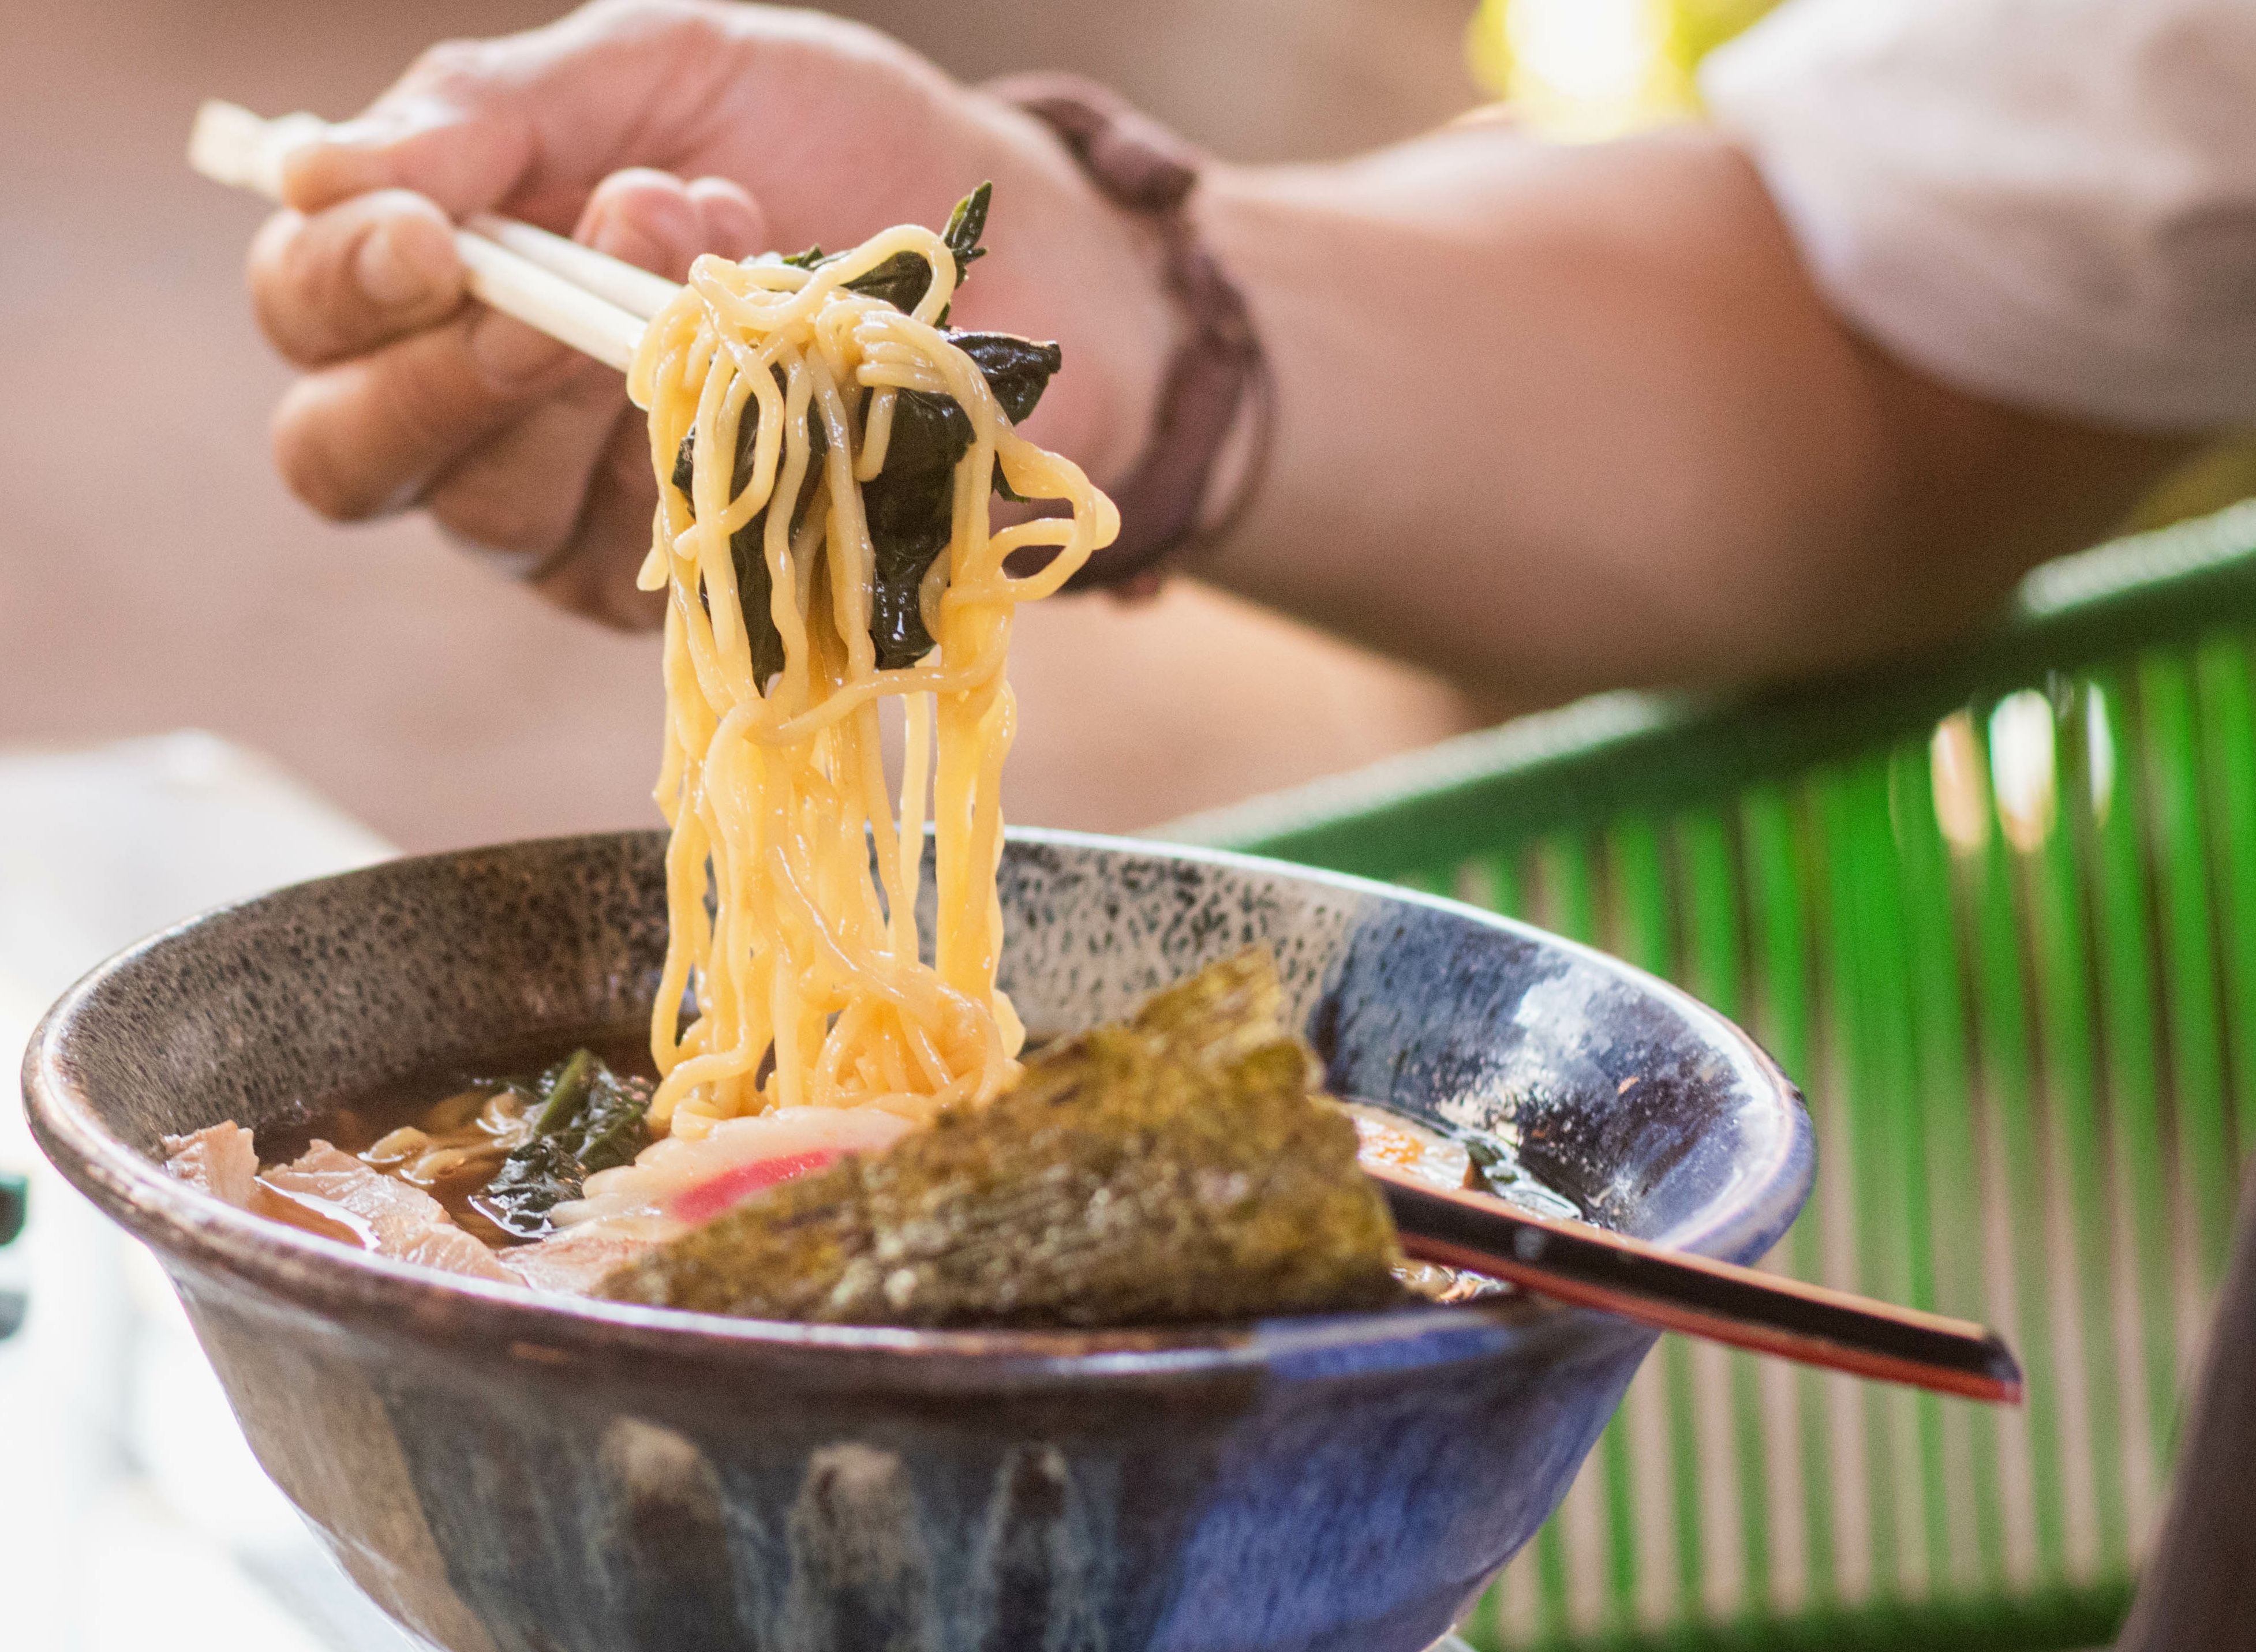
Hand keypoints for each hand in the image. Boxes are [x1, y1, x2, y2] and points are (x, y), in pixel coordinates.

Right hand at [249, 0, 1169, 626]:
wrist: (1031, 250)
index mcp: (452, 281)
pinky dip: (700, 463)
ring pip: (492, 516)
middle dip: (450, 370)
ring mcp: (586, 522)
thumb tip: (317, 165)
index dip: (336, 287)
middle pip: (352, 453)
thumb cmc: (837, 143)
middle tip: (573, 287)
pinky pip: (639, 565)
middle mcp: (488, 418)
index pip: (310, 319)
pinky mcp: (692, 594)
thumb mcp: (666, 70)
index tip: (429, 231)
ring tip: (717, 268)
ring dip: (596, 392)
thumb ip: (500, 107)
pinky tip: (775, 381)